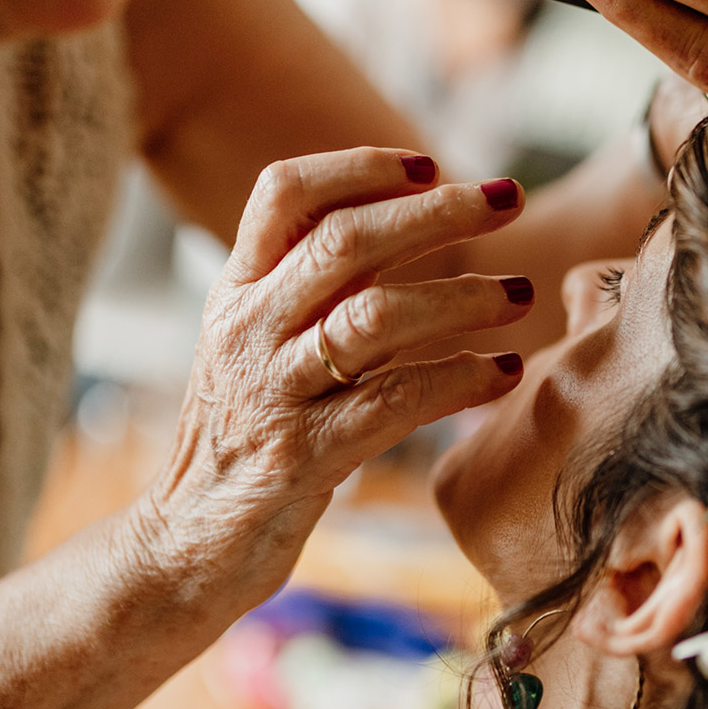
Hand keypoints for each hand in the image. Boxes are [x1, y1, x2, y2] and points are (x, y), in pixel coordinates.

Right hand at [141, 149, 531, 604]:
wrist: (186, 545)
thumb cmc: (247, 441)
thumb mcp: (265, 350)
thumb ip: (319, 294)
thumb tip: (409, 228)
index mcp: (236, 293)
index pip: (284, 194)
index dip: (358, 167)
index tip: (429, 163)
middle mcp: (246, 331)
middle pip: (344, 241)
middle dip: (436, 212)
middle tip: (509, 199)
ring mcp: (271, 393)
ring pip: (375, 317)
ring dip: (462, 298)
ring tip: (521, 295)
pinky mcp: (302, 456)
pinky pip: (395, 400)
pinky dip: (461, 379)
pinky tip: (505, 373)